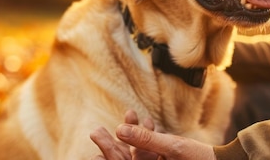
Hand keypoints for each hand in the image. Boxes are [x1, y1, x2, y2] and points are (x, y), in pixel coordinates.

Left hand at [90, 110, 215, 159]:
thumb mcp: (174, 148)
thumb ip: (146, 140)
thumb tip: (120, 129)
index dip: (107, 155)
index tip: (96, 139)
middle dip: (113, 146)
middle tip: (97, 131)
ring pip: (136, 157)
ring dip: (130, 138)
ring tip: (128, 114)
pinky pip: (149, 154)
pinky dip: (147, 139)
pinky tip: (146, 120)